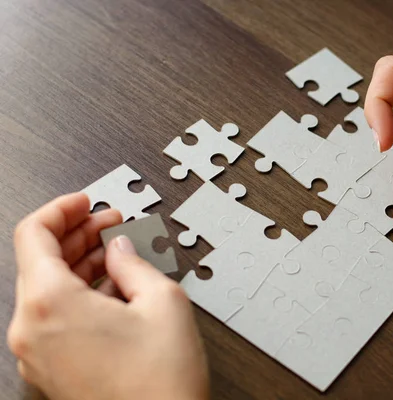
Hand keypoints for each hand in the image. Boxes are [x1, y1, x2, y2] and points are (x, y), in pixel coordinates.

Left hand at [8, 193, 208, 399]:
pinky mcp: (51, 370)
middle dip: (77, 235)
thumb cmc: (162, 381)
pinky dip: (79, 294)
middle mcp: (31, 330)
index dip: (62, 209)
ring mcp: (37, 355)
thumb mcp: (163, 301)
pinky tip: (113, 288)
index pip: (33, 234)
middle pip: (40, 261)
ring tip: (117, 254)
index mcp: (50, 305)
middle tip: (110, 224)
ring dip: (79, 264)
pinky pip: (55, 318)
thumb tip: (120, 249)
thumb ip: (134, 262)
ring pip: (47, 290)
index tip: (85, 202)